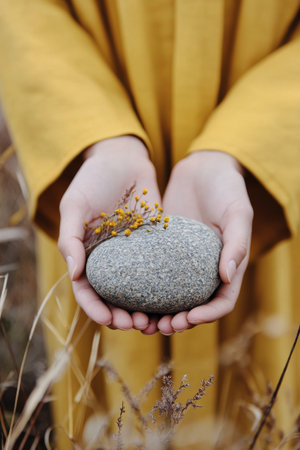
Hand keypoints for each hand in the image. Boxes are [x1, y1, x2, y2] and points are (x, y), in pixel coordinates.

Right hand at [58, 136, 160, 332]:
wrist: (124, 158)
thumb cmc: (93, 178)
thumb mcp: (75, 203)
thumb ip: (70, 238)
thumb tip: (74, 276)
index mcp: (86, 254)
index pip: (87, 290)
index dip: (96, 309)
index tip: (110, 319)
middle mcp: (109, 259)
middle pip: (114, 297)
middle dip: (123, 316)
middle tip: (139, 325)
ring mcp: (132, 254)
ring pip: (137, 290)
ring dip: (145, 308)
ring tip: (156, 320)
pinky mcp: (153, 244)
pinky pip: (158, 270)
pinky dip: (163, 288)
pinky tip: (175, 298)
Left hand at [158, 150, 252, 333]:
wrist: (202, 167)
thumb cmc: (227, 188)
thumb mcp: (237, 212)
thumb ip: (236, 244)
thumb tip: (227, 277)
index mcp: (227, 265)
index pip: (222, 301)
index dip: (207, 315)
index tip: (189, 318)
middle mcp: (204, 268)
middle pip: (193, 306)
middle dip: (179, 321)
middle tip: (160, 326)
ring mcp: (182, 261)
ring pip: (170, 296)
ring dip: (158, 312)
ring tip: (141, 320)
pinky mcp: (163, 249)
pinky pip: (152, 274)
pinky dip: (142, 288)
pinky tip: (126, 294)